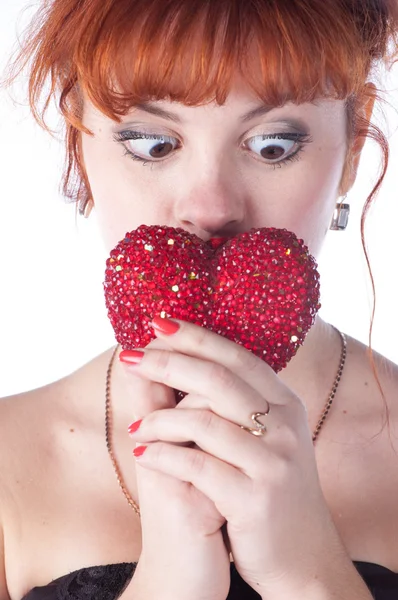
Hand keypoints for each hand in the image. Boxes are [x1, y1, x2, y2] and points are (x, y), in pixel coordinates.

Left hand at [124, 317, 343, 597]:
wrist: (301, 554)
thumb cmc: (269, 486)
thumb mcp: (266, 436)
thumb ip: (236, 401)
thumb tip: (184, 357)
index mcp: (285, 402)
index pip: (236, 356)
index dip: (195, 336)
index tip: (157, 323)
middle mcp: (285, 425)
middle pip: (218, 379)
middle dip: (168, 363)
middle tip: (131, 357)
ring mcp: (273, 462)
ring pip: (204, 422)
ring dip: (159, 419)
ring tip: (135, 425)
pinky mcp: (255, 499)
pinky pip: (197, 467)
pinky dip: (163, 457)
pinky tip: (143, 455)